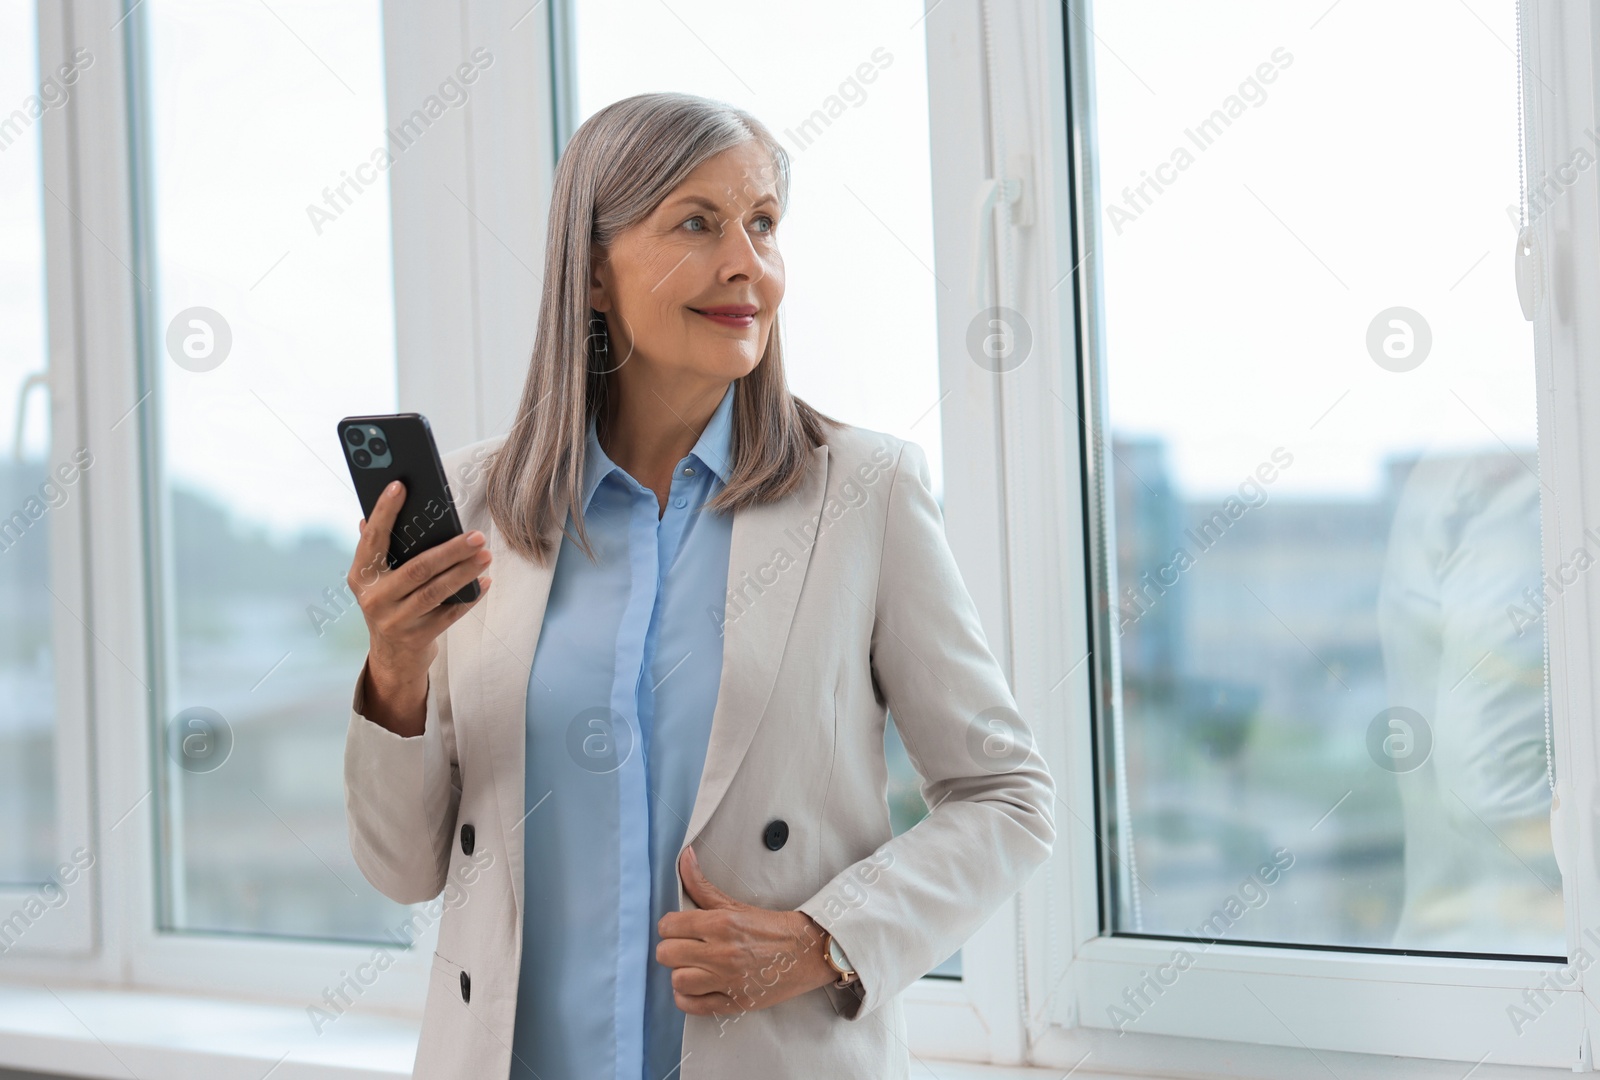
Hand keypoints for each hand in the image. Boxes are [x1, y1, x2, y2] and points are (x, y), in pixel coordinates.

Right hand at [348, 480, 491, 734]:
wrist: (392, 658)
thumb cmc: (391, 604)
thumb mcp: (378, 579)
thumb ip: (376, 548)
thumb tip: (369, 513)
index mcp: (361, 576)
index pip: (373, 538)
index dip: (385, 511)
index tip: (400, 485)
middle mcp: (374, 598)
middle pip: (417, 568)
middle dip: (450, 550)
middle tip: (477, 535)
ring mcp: (394, 620)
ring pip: (435, 591)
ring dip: (464, 572)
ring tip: (485, 555)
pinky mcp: (416, 638)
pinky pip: (448, 614)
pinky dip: (468, 598)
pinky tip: (484, 583)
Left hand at [655, 845, 837, 1017]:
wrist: (806, 952)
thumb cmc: (769, 927)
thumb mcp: (734, 904)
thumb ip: (701, 884)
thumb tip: (684, 857)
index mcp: (720, 924)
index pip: (668, 926)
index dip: (670, 927)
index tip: (678, 929)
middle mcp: (721, 953)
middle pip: (667, 954)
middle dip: (672, 949)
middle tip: (686, 947)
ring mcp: (727, 981)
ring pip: (677, 980)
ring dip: (681, 973)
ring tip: (693, 967)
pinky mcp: (734, 1003)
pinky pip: (692, 1006)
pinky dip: (687, 998)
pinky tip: (697, 987)